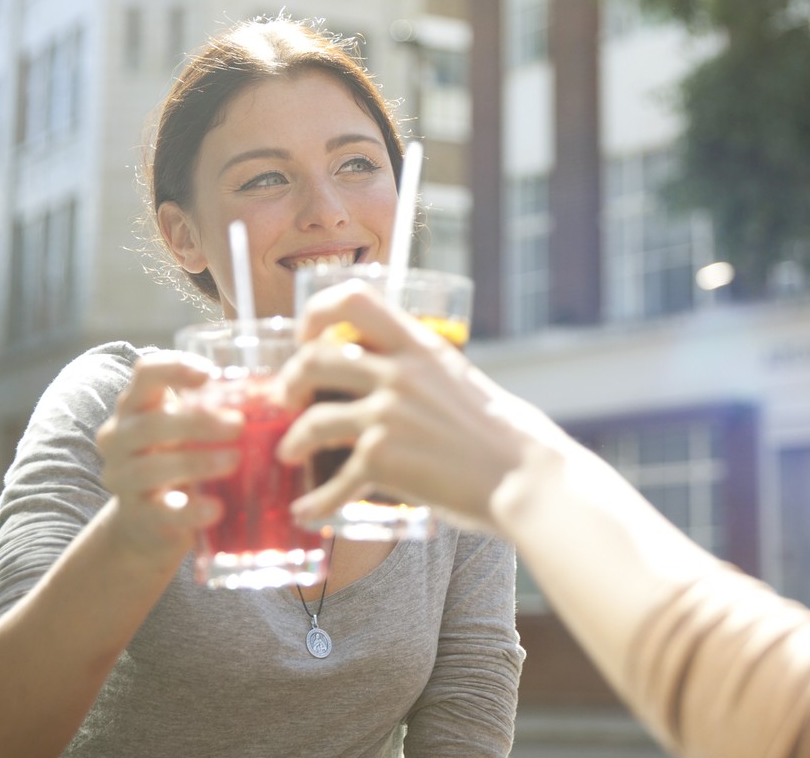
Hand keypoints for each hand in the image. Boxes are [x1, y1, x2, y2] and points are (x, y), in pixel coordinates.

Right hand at [94, 354, 243, 564]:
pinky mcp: (136, 515)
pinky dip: (191, 510)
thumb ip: (220, 408)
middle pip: (149, 423)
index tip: (211, 373)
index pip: (145, 372)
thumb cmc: (180, 457)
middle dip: (197, 423)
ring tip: (234, 461)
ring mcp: (122, 478)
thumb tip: (287, 393)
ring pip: (151, 468)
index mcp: (137, 405)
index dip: (174, 367)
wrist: (149, 520)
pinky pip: (161, 511)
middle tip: (239, 425)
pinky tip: (217, 508)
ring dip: (196, 462)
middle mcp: (119, 437)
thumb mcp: (191, 429)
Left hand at [276, 283, 544, 532]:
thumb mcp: (459, 378)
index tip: (306, 336)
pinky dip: (317, 501)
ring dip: (292, 441)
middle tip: (287, 398)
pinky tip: (309, 511)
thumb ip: (420, 369)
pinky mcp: (384, 460)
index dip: (316, 312)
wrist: (523, 476)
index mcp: (420, 346)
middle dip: (289, 380)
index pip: (353, 298)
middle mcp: (400, 373)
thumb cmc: (501, 432)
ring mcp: (389, 415)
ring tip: (289, 454)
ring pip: (313, 420)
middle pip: (315, 358)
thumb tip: (389, 371)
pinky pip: (333, 481)